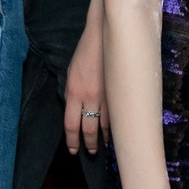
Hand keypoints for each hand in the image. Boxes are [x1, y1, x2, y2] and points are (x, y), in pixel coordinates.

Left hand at [63, 17, 108, 155]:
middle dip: (87, 144)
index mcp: (73, 91)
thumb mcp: (71, 72)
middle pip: (87, 129)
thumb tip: (74, 109)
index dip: (72, 140)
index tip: (73, 150)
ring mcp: (105, 96)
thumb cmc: (86, 53)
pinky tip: (114, 135)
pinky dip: (114, 128)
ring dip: (102, 139)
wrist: (104, 36)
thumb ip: (72, 93)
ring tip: (102, 147)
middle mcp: (88, 97)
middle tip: (89, 153)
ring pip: (103, 126)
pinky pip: (115, 116)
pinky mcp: (117, 92)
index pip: (70, 124)